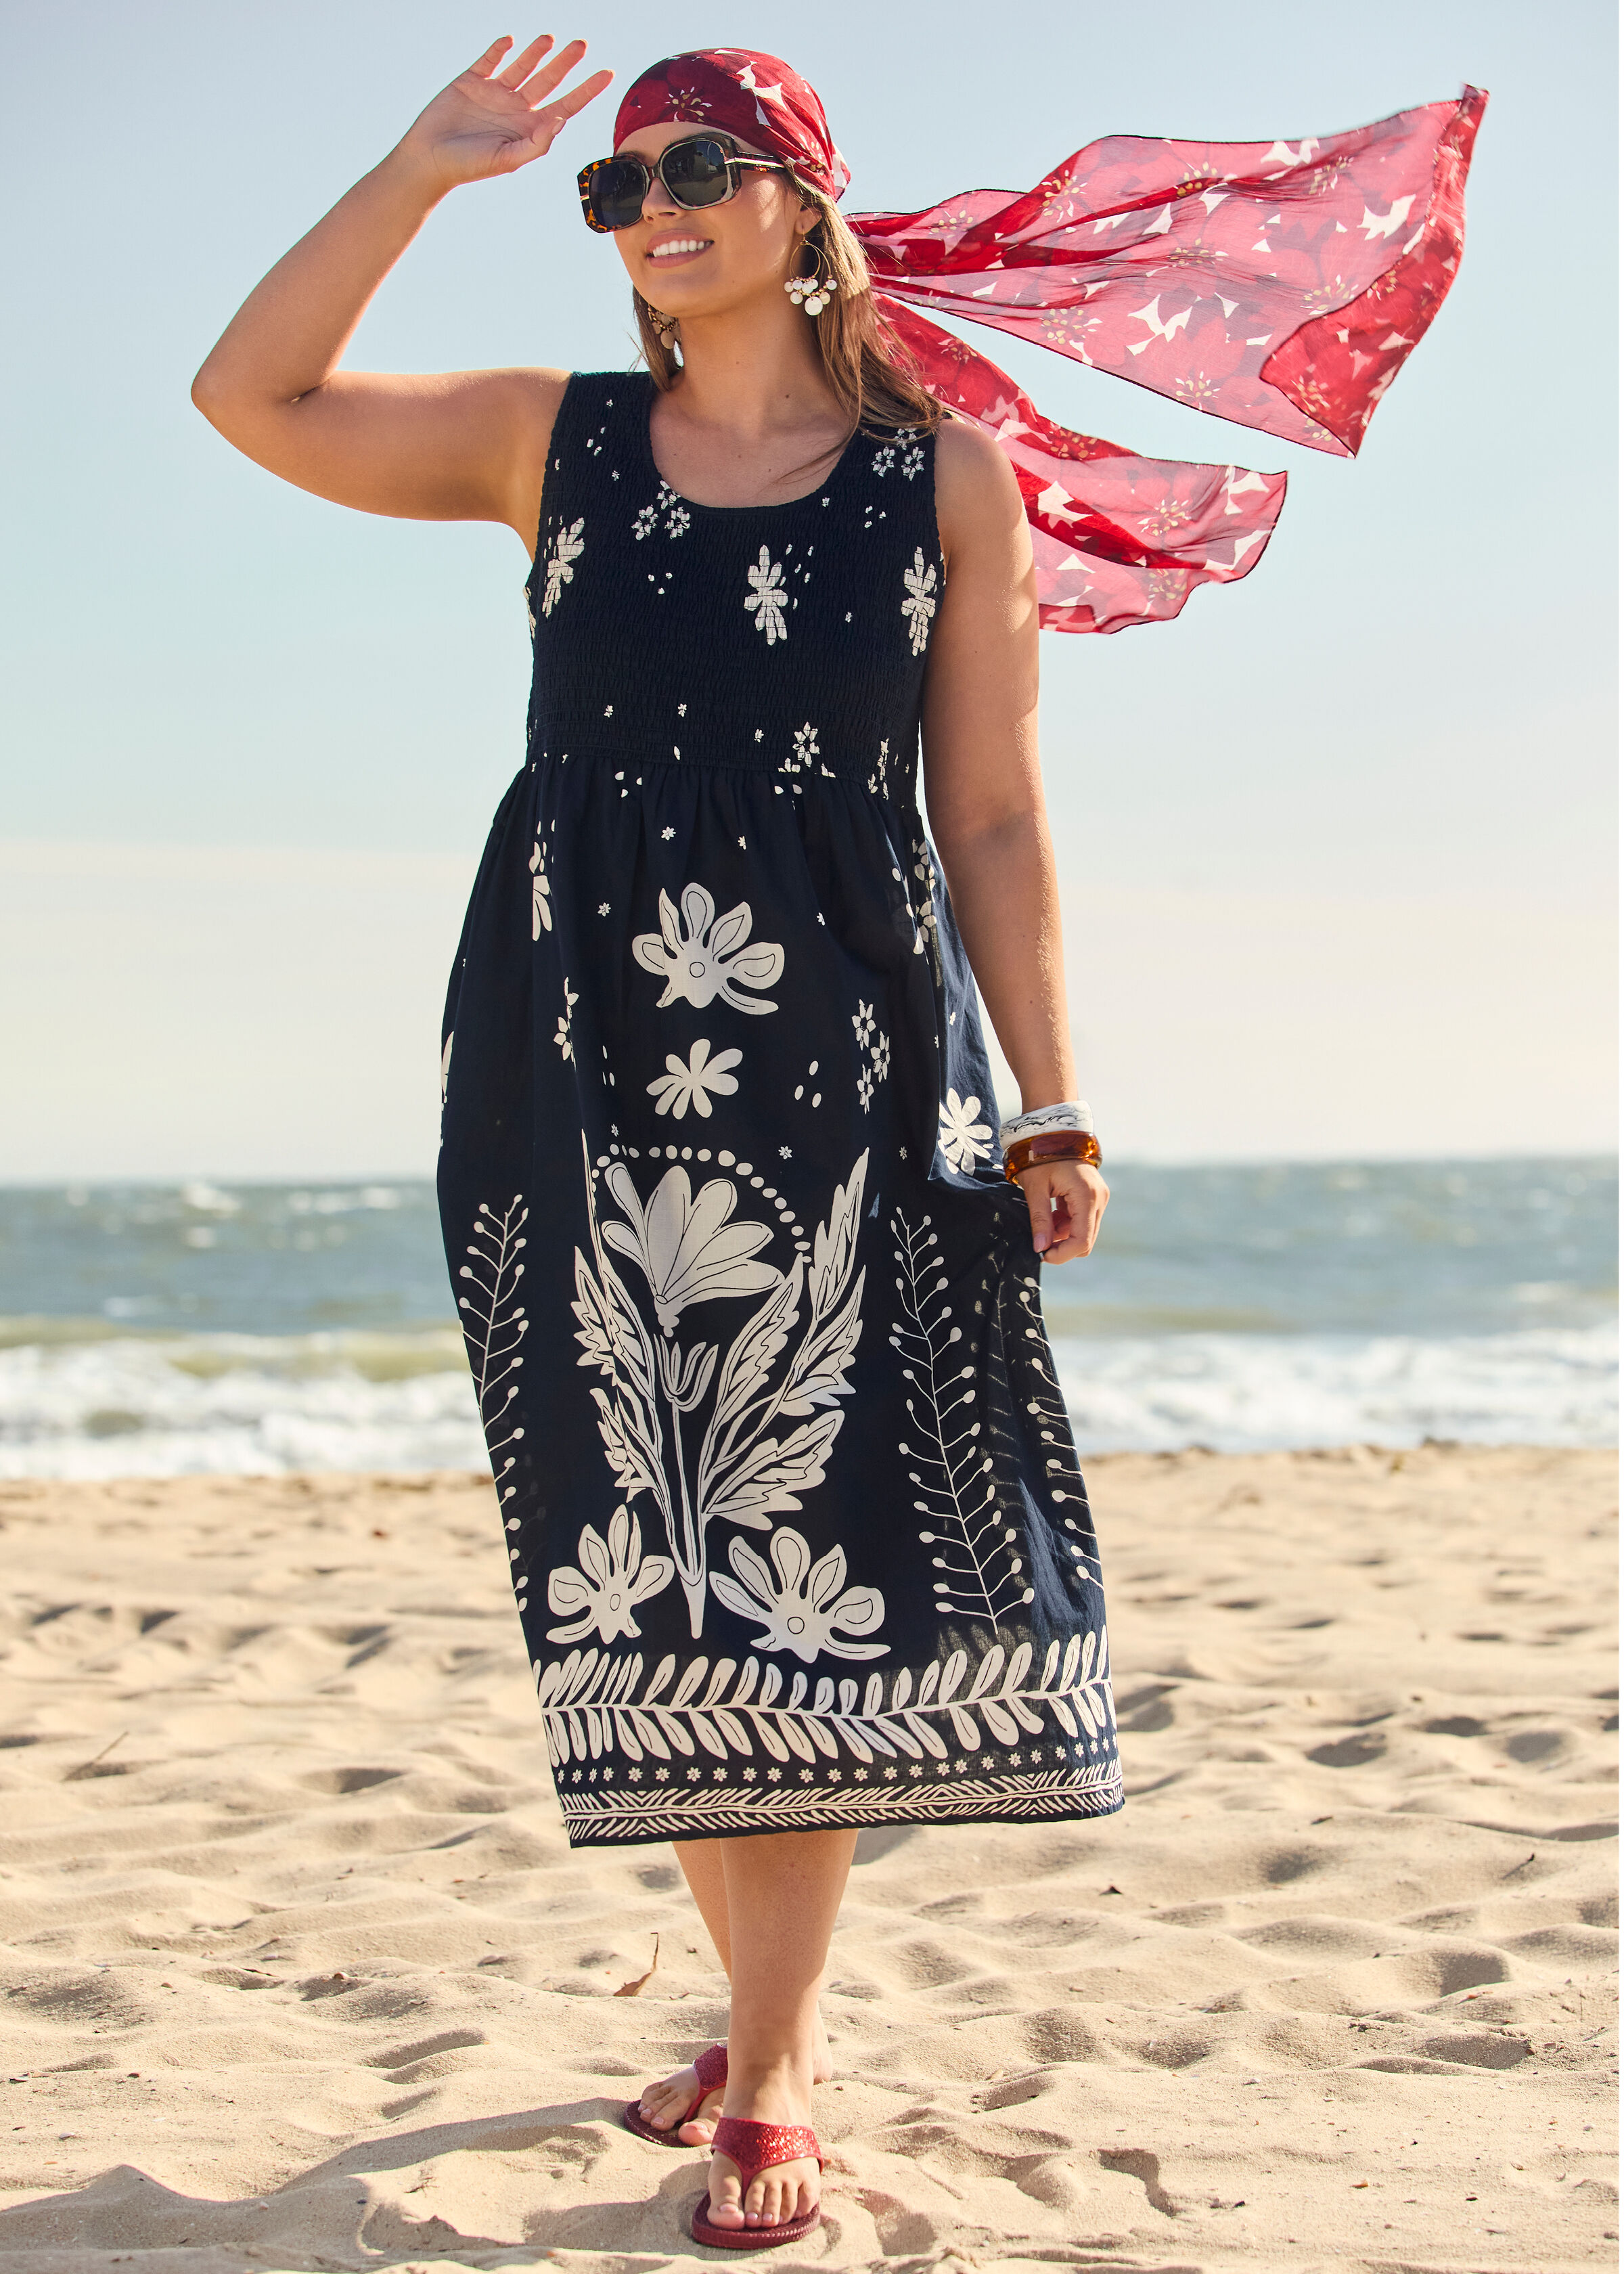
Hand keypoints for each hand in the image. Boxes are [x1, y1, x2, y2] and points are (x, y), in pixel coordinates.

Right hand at [397, 34, 612, 192]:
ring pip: (522, 66)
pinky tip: (510, 42)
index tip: (607, 74)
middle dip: (566, 63)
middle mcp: (516, 108)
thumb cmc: (469, 167)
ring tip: (550, 39)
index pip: (565, 105)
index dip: (587, 90)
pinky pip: (490, 60)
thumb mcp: (507, 159)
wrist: (429, 159)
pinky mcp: (471, 81)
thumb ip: (536, 144)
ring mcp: (494, 92)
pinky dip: (500, 50)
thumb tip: (559, 122)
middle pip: (548, 80)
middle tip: (583, 45)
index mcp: (529, 128)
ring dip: (537, 52)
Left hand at [1016, 1159, 1107, 1263]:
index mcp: (1087, 1196)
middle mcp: (1100, 1198)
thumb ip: (1040, 1219)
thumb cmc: (1041, 1154)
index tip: (1042, 1255)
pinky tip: (1051, 1212)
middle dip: (1063, 1246)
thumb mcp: (1035, 1187)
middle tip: (1038, 1241)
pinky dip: (1067, 1223)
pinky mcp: (1095, 1195)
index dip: (1062, 1254)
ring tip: (1043, 1221)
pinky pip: (1083, 1220)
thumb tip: (1040, 1249)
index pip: (1082, 1240)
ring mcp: (1100, 1197)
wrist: (1054, 1129)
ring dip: (1063, 1234)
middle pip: (1086, 1240)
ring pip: (1085, 1231)